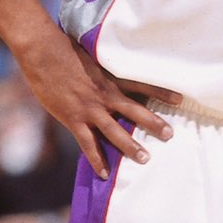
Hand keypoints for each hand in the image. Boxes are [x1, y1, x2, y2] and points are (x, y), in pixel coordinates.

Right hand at [21, 38, 178, 179]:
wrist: (43, 51)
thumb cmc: (65, 48)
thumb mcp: (91, 55)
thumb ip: (103, 67)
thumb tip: (111, 67)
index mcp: (110, 78)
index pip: (142, 86)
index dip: (161, 92)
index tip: (180, 99)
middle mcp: (104, 95)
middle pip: (135, 111)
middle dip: (153, 124)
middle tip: (170, 135)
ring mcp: (89, 109)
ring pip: (114, 131)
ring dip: (130, 146)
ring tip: (145, 159)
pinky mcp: (73, 119)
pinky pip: (87, 144)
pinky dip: (96, 159)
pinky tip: (103, 173)